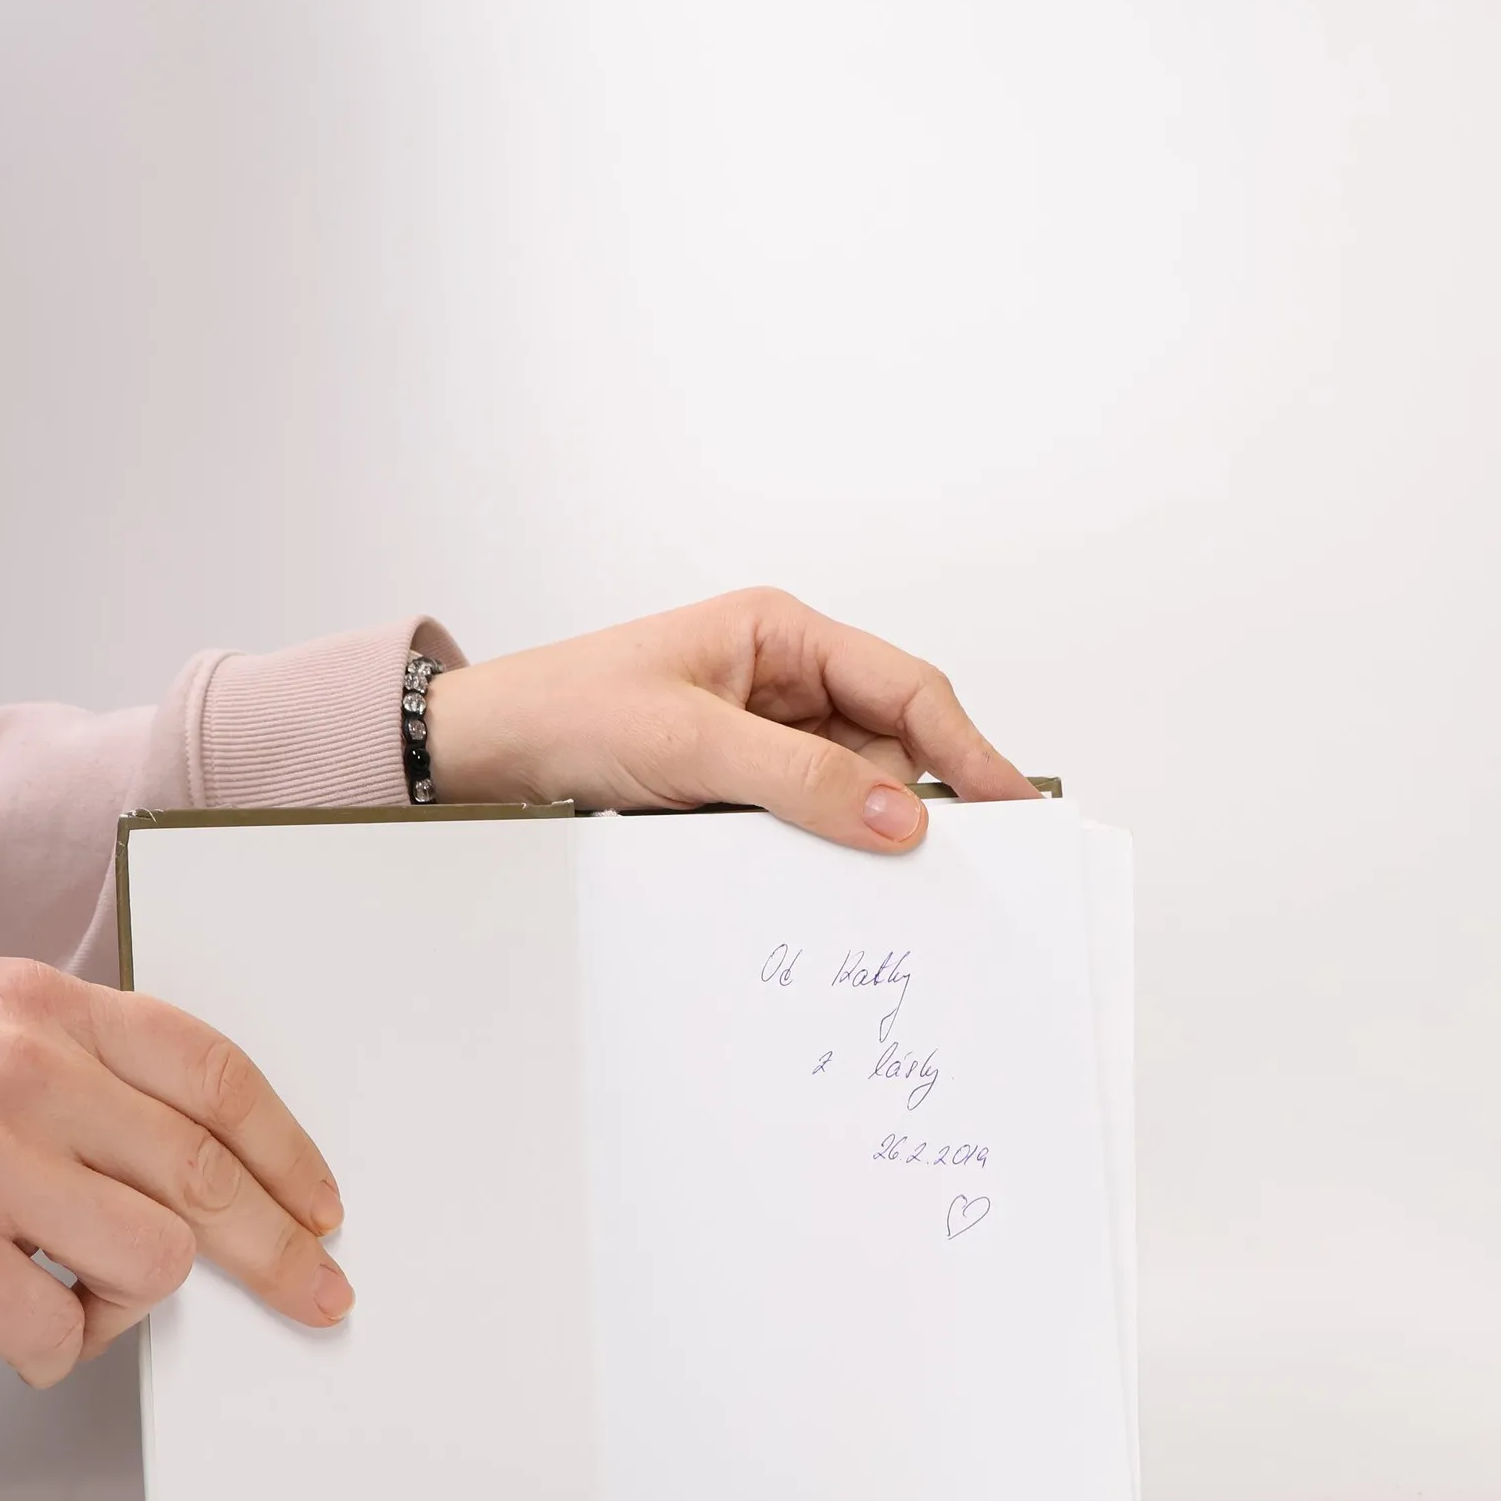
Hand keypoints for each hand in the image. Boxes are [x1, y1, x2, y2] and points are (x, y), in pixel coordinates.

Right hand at [0, 958, 350, 1387]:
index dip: (288, 1148)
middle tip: (315, 1289)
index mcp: (48, 1007)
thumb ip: (95, 1071)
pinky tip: (27, 1320)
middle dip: (279, 1247)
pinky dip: (61, 1345)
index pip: (215, 1074)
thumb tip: (210, 1160)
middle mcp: (24, 1072)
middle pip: (207, 1173)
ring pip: (152, 1257)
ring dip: (137, 1295)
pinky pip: (62, 1329)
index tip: (321, 1201)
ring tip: (86, 1287)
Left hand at [424, 588, 1040, 849]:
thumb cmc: (569, 712)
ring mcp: (766, 731)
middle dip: (904, 799)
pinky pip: (809, 813)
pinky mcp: (743, 779)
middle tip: (936, 864)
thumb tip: (899, 818)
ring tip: (826, 858)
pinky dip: (815, 844)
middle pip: (890, 742)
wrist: (487, 751)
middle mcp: (785, 676)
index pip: (906, 688)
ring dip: (850, 827)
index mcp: (782, 634)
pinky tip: (798, 867)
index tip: (1013, 807)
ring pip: (853, 786)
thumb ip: (799, 779)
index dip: (967, 748)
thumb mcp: (688, 743)